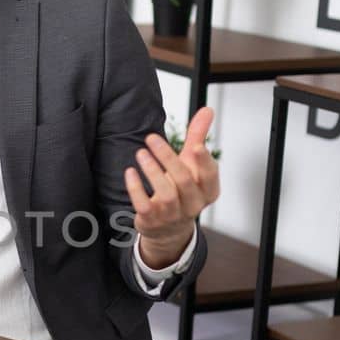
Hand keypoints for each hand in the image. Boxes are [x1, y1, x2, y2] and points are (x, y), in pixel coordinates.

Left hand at [125, 106, 220, 268]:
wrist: (168, 228)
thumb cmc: (182, 189)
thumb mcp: (191, 164)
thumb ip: (198, 137)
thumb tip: (207, 110)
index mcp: (207, 191)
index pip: (210, 176)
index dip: (204, 162)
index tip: (195, 145)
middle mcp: (192, 205)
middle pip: (184, 181)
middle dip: (167, 158)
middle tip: (151, 138)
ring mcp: (172, 215)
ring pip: (165, 194)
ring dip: (152, 171)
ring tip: (141, 153)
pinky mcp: (152, 220)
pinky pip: (144, 205)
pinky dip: (135, 188)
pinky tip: (130, 171)